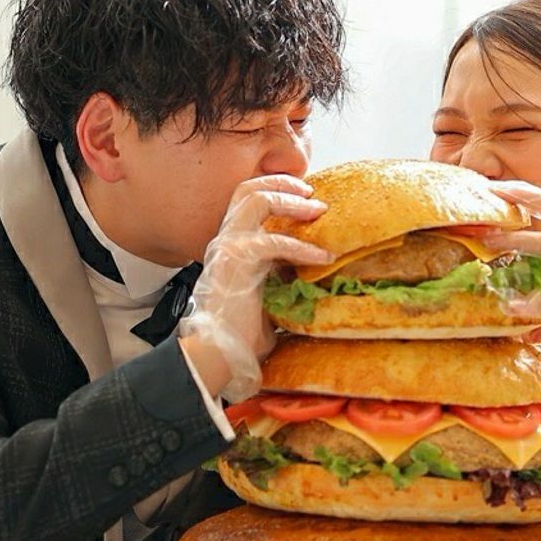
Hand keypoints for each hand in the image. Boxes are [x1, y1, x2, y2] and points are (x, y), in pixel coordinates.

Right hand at [179, 174, 331, 399]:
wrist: (217, 356)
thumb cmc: (240, 337)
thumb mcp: (268, 298)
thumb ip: (283, 279)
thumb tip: (316, 277)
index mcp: (231, 247)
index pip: (250, 204)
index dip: (278, 193)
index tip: (307, 199)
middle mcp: (225, 241)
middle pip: (248, 190)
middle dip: (283, 184)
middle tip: (312, 193)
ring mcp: (227, 246)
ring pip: (256, 200)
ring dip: (291, 201)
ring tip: (318, 209)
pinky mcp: (235, 260)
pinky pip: (273, 240)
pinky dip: (302, 246)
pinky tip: (323, 256)